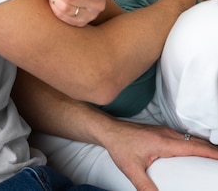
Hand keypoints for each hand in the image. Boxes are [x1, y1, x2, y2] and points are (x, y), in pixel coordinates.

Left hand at [103, 120, 217, 190]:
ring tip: (212, 157)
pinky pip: (182, 137)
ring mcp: (164, 131)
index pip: (193, 146)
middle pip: (195, 141)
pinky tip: (194, 151)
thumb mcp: (132, 169)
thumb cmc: (120, 146)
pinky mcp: (160, 131)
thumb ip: (144, 186)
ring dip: (202, 146)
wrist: (109, 130)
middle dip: (211, 149)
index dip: (210, 151)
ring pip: (189, 137)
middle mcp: (166, 134)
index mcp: (163, 142)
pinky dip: (193, 143)